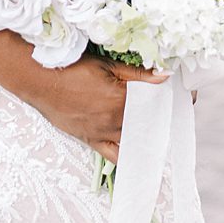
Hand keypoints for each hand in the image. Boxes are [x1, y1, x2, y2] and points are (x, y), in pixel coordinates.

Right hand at [21, 53, 169, 164]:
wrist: (38, 80)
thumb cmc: (70, 68)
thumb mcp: (105, 65)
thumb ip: (137, 73)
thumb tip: (165, 76)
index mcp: (121, 99)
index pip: (156, 103)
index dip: (173, 100)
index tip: (185, 96)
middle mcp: (115, 120)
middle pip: (149, 124)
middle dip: (164, 119)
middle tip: (173, 112)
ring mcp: (103, 132)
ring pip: (135, 141)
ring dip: (149, 137)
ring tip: (161, 132)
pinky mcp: (91, 139)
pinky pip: (114, 155)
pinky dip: (128, 156)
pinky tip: (139, 155)